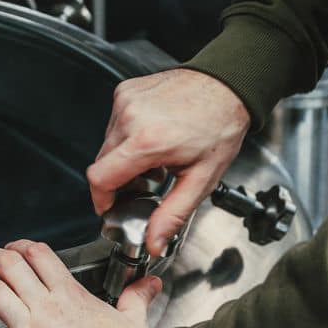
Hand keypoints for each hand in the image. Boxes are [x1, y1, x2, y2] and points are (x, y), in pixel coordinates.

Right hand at [88, 68, 250, 255]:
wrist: (228, 86)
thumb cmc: (220, 126)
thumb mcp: (201, 179)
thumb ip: (172, 214)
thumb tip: (153, 242)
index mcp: (148, 142)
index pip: (100, 178)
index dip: (101, 199)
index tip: (111, 206)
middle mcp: (131, 118)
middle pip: (102, 163)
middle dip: (118, 180)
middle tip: (146, 182)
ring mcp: (126, 101)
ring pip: (107, 144)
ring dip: (123, 157)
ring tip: (154, 158)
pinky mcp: (126, 91)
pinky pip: (114, 123)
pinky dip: (126, 135)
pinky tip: (151, 136)